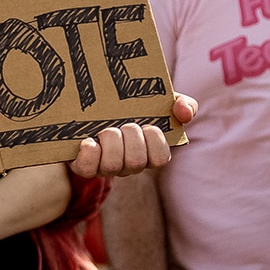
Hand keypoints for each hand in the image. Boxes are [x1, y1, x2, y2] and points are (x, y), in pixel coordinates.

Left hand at [70, 92, 198, 178]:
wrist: (91, 105)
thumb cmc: (131, 106)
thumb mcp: (161, 100)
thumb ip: (184, 104)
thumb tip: (184, 114)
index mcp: (149, 152)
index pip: (160, 159)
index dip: (155, 142)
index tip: (148, 125)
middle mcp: (129, 164)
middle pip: (137, 162)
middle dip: (131, 138)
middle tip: (124, 124)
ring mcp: (106, 167)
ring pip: (113, 166)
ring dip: (111, 142)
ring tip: (106, 130)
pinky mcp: (84, 165)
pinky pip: (88, 169)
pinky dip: (90, 153)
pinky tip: (89, 141)